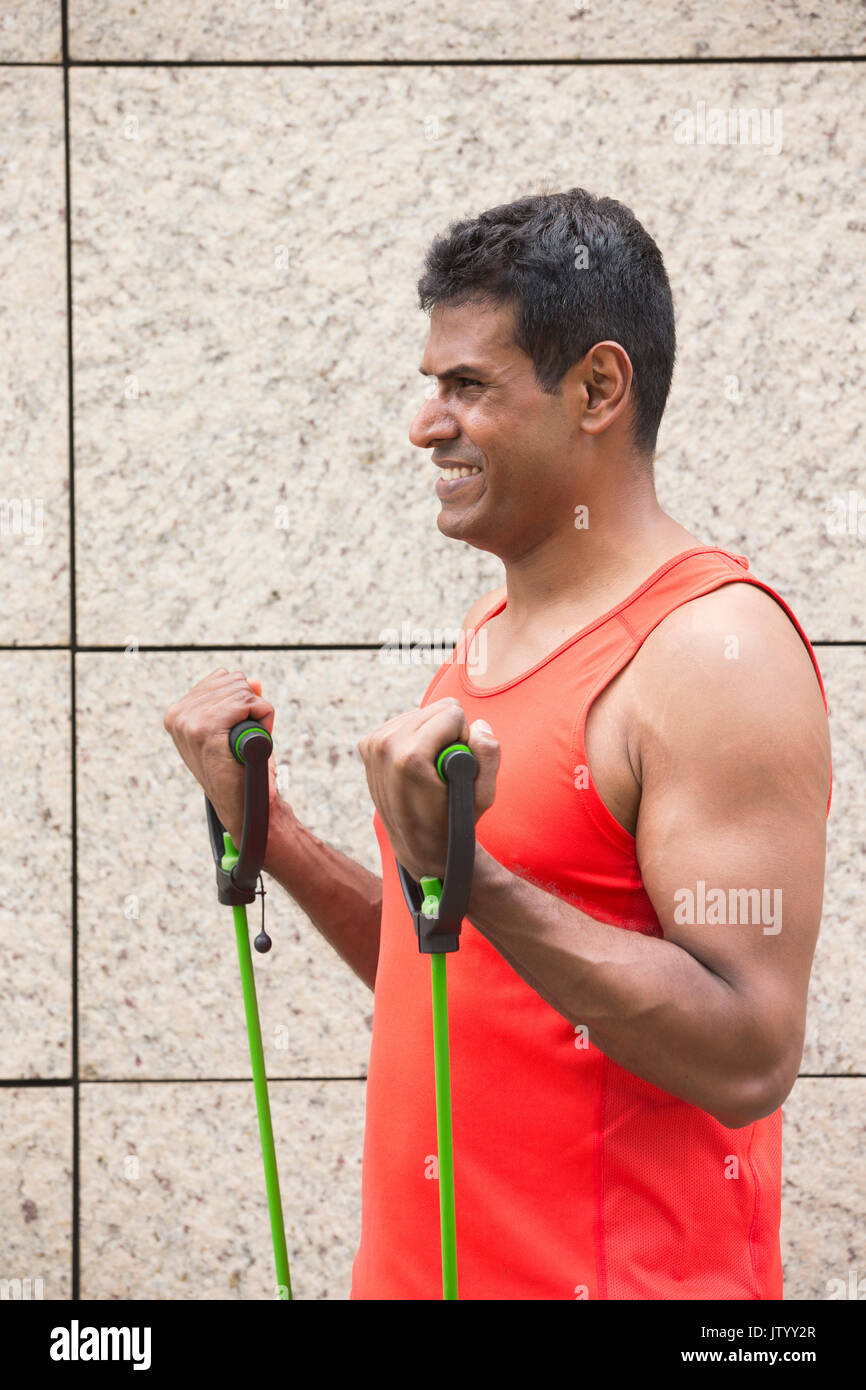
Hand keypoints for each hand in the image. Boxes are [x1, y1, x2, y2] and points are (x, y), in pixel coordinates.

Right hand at [163, 668, 279, 844]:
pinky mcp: (207, 728)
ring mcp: (190, 722)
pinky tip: (252, 743)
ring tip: (246, 743)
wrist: (242, 806)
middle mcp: (179, 715)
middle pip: (234, 680)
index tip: (235, 731)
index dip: (240, 702)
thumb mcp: (234, 729)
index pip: (221, 678)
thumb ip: (238, 701)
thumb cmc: (239, 770)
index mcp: (177, 714)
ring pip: (245, 691)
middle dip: (250, 706)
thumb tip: (254, 680)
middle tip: (245, 739)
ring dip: (257, 715)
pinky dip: (264, 719)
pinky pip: (252, 703)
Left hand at [357, 697, 499, 880]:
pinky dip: (416, 737)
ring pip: (421, 713)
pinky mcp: (368, 744)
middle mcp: (385, 746)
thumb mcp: (483, 797)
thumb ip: (489, 755)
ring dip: (432, 736)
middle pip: (437, 709)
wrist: (418, 844)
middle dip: (448, 734)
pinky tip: (415, 765)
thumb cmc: (452, 820)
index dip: (463, 738)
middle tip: (443, 768)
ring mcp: (373, 745)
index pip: (452, 713)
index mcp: (409, 757)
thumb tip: (479, 725)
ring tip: (429, 769)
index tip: (455, 767)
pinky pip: (405, 721)